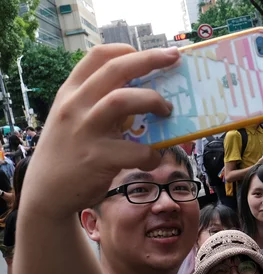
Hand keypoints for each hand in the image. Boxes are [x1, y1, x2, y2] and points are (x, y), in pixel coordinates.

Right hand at [23, 45, 177, 217]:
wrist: (47, 191)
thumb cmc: (69, 150)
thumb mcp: (73, 118)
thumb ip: (98, 102)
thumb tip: (144, 93)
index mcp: (71, 92)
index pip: (97, 57)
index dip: (126, 50)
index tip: (150, 54)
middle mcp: (76, 106)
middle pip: (115, 70)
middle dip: (149, 60)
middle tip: (173, 59)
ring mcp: (86, 130)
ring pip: (122, 100)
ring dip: (152, 100)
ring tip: (167, 111)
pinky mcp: (98, 158)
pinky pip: (137, 150)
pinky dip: (152, 154)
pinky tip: (153, 158)